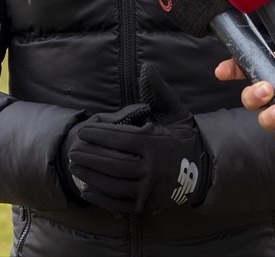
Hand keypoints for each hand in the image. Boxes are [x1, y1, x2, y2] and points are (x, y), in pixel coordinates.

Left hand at [63, 64, 208, 212]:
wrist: (202, 171)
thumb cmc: (183, 136)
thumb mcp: (175, 111)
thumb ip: (158, 90)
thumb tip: (146, 67)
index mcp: (157, 144)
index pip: (121, 139)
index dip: (99, 135)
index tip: (83, 131)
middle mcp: (153, 170)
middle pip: (113, 163)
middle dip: (89, 155)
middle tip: (72, 149)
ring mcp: (150, 191)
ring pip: (113, 183)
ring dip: (90, 174)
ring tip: (75, 165)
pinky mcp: (146, 206)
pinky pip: (118, 203)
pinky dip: (100, 197)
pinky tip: (86, 188)